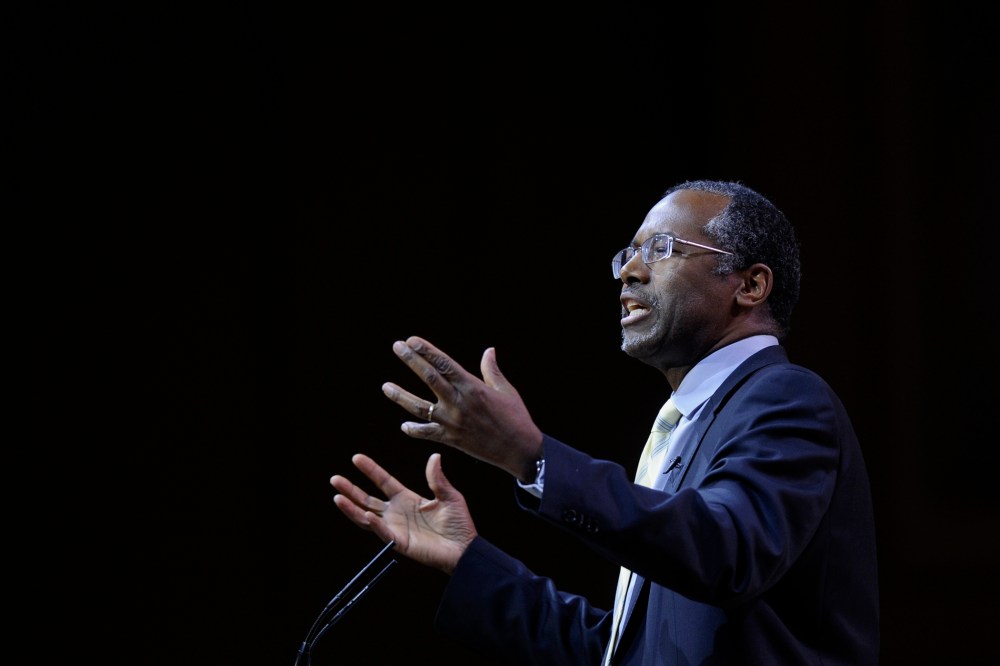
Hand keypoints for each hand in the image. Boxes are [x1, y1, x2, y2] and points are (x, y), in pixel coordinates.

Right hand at [331, 452, 476, 574]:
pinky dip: (374, 524)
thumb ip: (437, 478)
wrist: (465, 548)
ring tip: (337, 496)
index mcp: (407, 499)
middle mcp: (397, 513)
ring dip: (352, 507)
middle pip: (368, 499)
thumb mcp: (449, 496)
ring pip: (367, 516)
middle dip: (351, 489)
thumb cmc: (459, 524)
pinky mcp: (399, 543)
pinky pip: (383, 532)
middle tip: (335, 479)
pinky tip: (366, 514)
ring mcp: (396, 528)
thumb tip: (434, 456)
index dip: (371, 470)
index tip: (356, 458)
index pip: (384, 482)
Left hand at [381, 336, 543, 481]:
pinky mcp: (451, 439)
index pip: (444, 364)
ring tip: (385, 386)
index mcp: (473, 387)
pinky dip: (414, 430)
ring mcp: (452, 422)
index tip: (412, 340)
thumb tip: (489, 350)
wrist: (519, 450)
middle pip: (430, 378)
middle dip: (412, 360)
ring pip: (419, 408)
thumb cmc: (515, 416)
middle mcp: (459, 403)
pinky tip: (403, 425)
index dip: (427, 351)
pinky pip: (427, 433)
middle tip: (397, 346)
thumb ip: (492, 370)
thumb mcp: (505, 390)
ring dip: (401, 396)